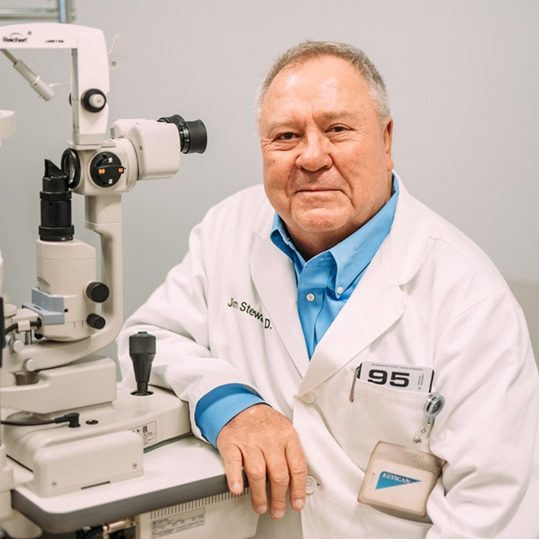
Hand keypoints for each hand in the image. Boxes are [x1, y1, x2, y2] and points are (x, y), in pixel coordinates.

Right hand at [216, 404, 306, 519]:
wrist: (240, 406)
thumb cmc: (264, 422)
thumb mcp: (284, 429)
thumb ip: (291, 452)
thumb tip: (299, 481)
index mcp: (287, 435)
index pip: (297, 466)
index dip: (298, 489)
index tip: (297, 503)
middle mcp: (270, 438)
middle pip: (278, 474)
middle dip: (279, 498)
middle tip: (278, 510)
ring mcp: (250, 440)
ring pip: (257, 472)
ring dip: (259, 495)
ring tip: (261, 506)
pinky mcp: (232, 442)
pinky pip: (234, 463)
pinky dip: (236, 478)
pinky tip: (238, 489)